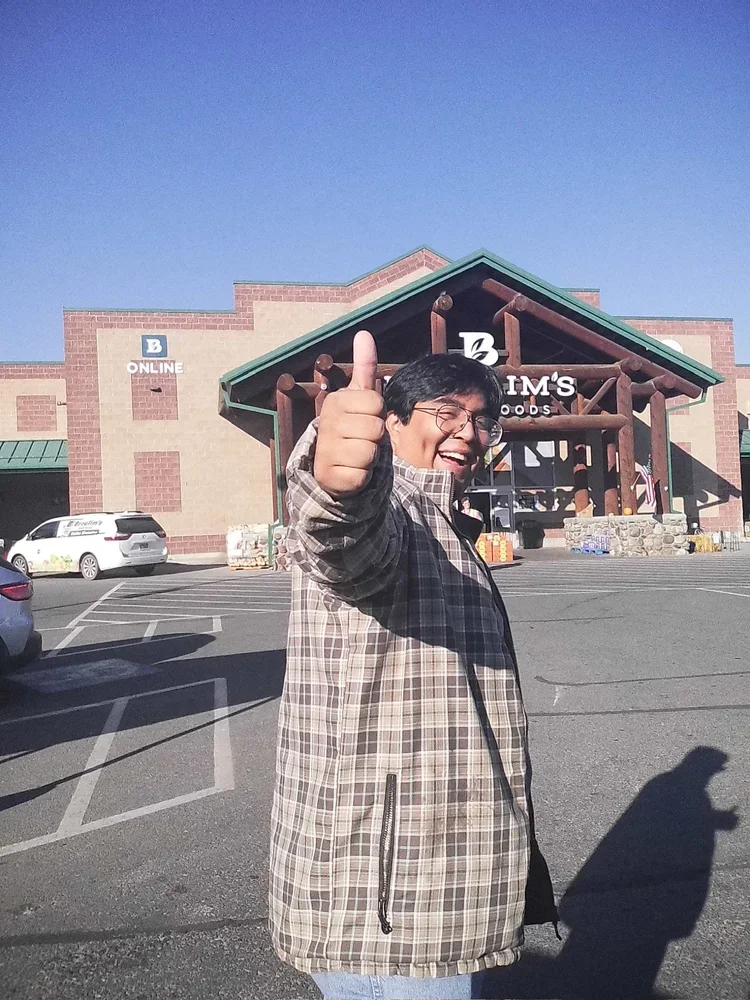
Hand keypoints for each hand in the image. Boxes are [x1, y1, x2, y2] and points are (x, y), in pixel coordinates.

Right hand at [314, 330, 385, 496]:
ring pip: (370, 452)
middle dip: (375, 438)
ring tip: (357, 455)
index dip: (377, 414)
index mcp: (335, 402)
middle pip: (376, 428)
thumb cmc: (352, 428)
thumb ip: (364, 367)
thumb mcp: (358, 397)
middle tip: (361, 439)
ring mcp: (326, 451)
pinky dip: (362, 476)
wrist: (332, 466)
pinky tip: (351, 471)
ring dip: (370, 458)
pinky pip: (362, 475)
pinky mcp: (330, 476)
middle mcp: (326, 424)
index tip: (363, 419)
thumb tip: (364, 333)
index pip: (376, 403)